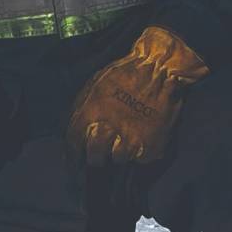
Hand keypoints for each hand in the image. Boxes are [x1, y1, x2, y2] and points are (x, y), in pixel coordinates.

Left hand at [67, 25, 206, 167]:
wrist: (158, 69)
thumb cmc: (124, 74)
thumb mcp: (94, 87)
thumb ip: (82, 111)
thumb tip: (77, 133)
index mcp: (90, 114)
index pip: (74, 144)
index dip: (73, 156)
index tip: (75, 162)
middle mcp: (108, 129)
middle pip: (95, 157)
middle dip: (95, 157)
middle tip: (100, 154)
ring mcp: (131, 140)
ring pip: (118, 159)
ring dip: (120, 152)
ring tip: (125, 139)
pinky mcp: (151, 146)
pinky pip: (141, 158)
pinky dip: (140, 150)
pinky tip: (142, 135)